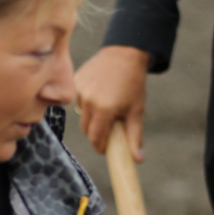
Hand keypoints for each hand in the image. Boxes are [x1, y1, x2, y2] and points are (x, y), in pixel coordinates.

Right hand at [74, 45, 150, 160]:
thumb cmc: (133, 83)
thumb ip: (134, 136)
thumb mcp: (136, 111)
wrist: (124, 54)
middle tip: (108, 128)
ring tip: (106, 106)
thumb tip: (138, 160)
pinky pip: (78, 99)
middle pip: (86, 129)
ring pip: (82, 114)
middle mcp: (88, 101)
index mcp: (104, 110)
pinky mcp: (75, 81)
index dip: (99, 147)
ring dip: (92, 116)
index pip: (95, 138)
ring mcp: (80, 90)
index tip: (105, 149)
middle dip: (96, 132)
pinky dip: (87, 101)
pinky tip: (99, 92)